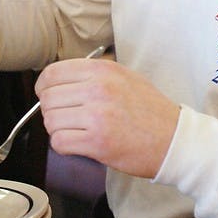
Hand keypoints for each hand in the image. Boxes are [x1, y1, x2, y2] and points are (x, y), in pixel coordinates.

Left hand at [34, 57, 180, 178]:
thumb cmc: (150, 110)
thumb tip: (58, 81)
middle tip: (66, 118)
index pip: (52, 73)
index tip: (47, 96)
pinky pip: (59, 142)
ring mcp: (97, 115)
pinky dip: (64, 146)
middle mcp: (97, 89)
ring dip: (58, 130)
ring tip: (76, 132)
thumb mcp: (125, 77)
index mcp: (102, 70)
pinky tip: (78, 144)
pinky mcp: (97, 142)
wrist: (174, 139)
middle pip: (48, 99)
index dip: (44, 87)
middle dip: (51, 111)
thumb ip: (93, 74)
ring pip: (50, 121)